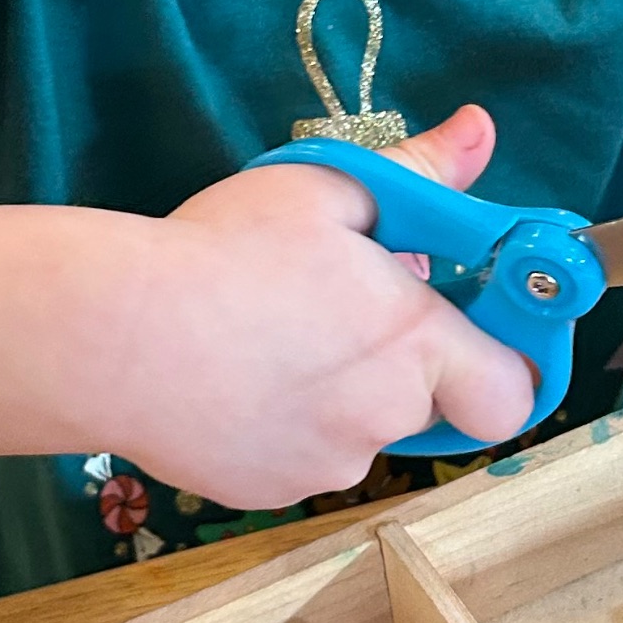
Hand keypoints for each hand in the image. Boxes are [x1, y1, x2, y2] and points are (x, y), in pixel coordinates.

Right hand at [150, 106, 536, 501]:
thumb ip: (419, 171)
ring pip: (360, 431)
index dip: (503, 362)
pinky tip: (236, 378)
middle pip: (429, 404)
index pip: (512, 390)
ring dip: (340, 393)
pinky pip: (302, 457)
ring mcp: (324, 465)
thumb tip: (480, 130)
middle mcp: (383, 417)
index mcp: (415, 343)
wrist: (110, 335)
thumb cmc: (221, 252)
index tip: (472, 326)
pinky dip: (286, 425)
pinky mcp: (268, 492)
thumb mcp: (324, 189)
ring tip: (271, 339)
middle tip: (344, 313)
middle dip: (406, 366)